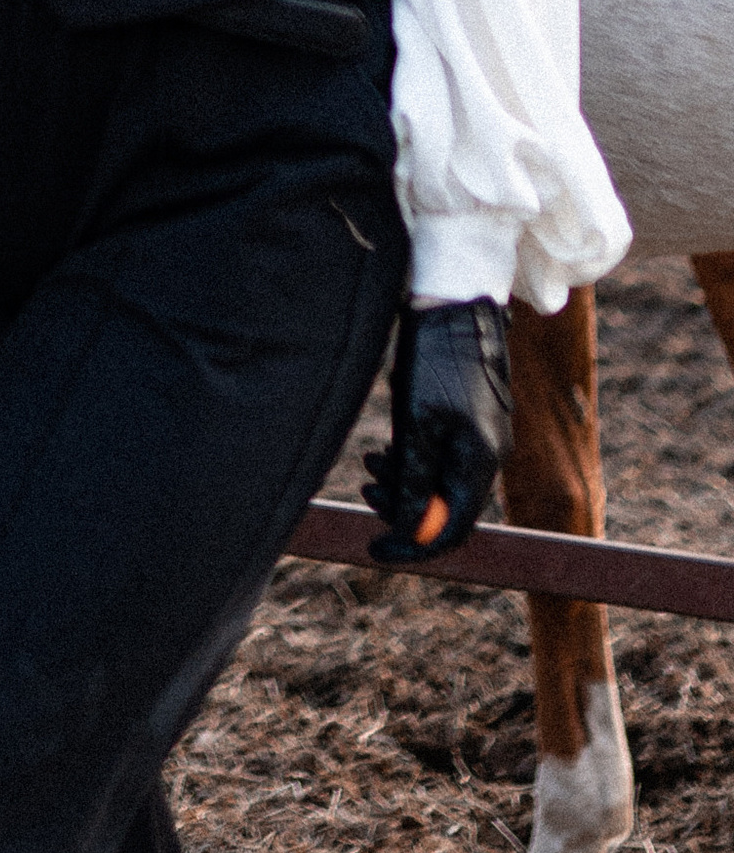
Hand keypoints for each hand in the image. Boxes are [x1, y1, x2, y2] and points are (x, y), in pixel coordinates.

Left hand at [362, 299, 509, 561]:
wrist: (453, 301)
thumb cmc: (435, 359)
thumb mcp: (417, 422)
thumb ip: (415, 479)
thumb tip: (410, 530)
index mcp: (481, 461)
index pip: (453, 528)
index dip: (413, 545)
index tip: (375, 550)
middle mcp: (488, 454)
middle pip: (446, 506)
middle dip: (402, 507)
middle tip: (364, 490)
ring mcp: (481, 435)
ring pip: (439, 480)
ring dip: (402, 481)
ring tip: (370, 463)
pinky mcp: (469, 418)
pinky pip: (441, 455)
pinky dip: (412, 459)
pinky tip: (386, 448)